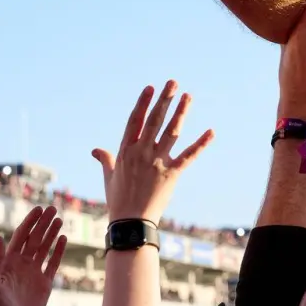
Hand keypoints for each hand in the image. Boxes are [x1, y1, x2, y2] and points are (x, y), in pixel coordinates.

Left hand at [0, 205, 66, 305]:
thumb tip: (0, 238)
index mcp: (7, 262)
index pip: (20, 236)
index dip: (29, 222)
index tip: (38, 209)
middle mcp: (21, 264)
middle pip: (34, 238)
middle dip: (43, 223)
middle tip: (52, 208)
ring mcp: (34, 273)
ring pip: (44, 247)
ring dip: (51, 233)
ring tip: (58, 219)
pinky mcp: (45, 283)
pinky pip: (53, 262)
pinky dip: (58, 250)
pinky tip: (63, 238)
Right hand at [91, 81, 212, 223]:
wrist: (131, 222)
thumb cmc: (118, 199)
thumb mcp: (109, 176)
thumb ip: (105, 159)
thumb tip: (95, 149)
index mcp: (125, 151)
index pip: (135, 121)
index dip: (143, 103)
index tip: (151, 88)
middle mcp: (141, 153)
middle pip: (155, 121)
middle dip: (164, 100)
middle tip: (173, 83)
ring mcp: (157, 162)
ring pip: (172, 132)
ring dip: (181, 113)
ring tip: (188, 96)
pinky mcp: (172, 173)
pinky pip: (189, 155)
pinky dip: (201, 143)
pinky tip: (211, 131)